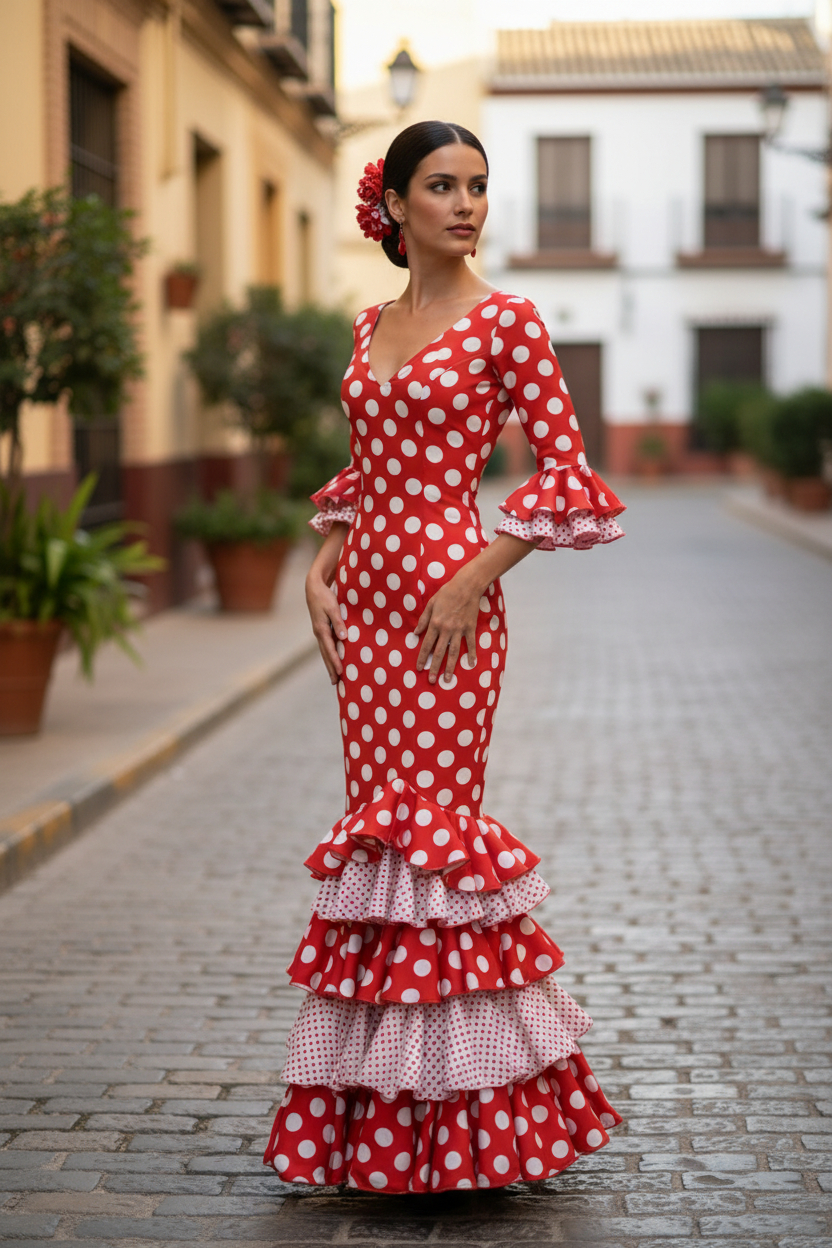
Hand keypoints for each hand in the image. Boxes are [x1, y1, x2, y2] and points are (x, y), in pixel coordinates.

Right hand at [305, 522, 348, 684]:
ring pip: (325, 651)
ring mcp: (319, 632)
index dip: (335, 661)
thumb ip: (339, 622)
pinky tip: (334, 660)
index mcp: (321, 629)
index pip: (330, 649)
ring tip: (335, 677)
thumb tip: (344, 638)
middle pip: (325, 654)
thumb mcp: (333, 607)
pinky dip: (330, 655)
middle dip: (331, 668)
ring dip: (330, 664)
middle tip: (336, 683)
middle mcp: (319, 633)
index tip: (340, 672)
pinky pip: (327, 645)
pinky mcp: (322, 629)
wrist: (313, 587)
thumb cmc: (325, 596)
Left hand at [414, 566, 481, 684]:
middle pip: (439, 652)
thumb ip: (423, 619)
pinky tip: (470, 664)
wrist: (466, 586)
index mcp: (435, 624)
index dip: (422, 657)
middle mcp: (446, 629)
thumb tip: (416, 632)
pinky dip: (472, 654)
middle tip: (431, 681)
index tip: (419, 668)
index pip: (427, 645)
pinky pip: (471, 644)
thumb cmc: (447, 593)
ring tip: (447, 679)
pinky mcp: (470, 628)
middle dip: (434, 668)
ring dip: (450, 667)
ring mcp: (459, 630)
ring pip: (454, 652)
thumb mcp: (431, 604)